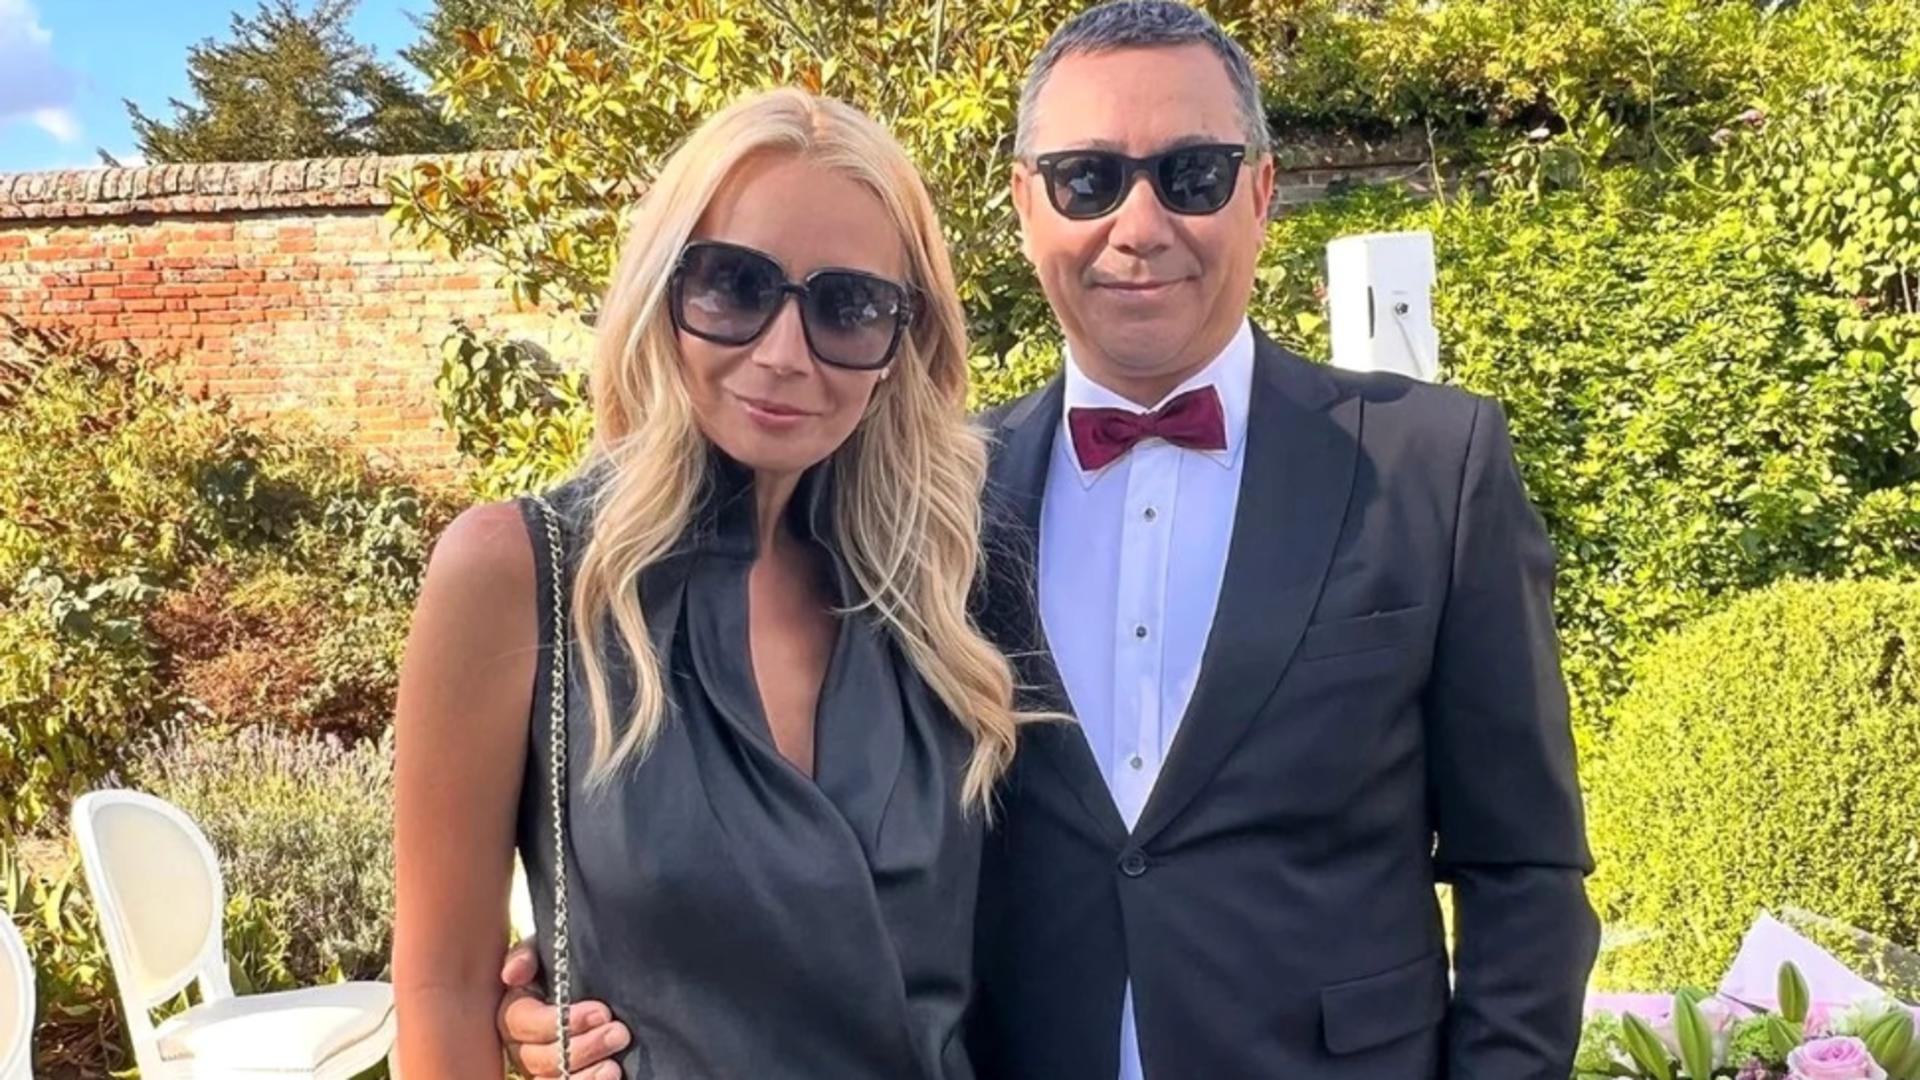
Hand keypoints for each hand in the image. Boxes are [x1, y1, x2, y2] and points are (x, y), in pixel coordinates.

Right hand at [497, 938, 629, 1078]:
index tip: (602, 1011)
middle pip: (539, 1058)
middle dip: (582, 1048)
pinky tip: (611, 1076)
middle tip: (619, 1033)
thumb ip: (528, 956)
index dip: (559, 1021)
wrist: (593, 985)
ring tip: (613, 1065)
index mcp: (515, 1011)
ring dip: (585, 1075)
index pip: (523, 1023)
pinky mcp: (561, 1079)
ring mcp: (541, 1069)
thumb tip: (512, 975)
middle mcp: (521, 1046)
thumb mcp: (546, 952)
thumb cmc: (564, 967)